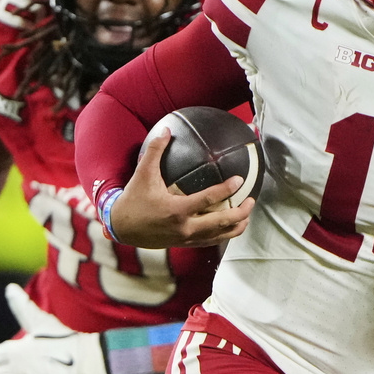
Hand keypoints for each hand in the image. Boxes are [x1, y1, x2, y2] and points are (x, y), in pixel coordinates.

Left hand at [0, 284, 107, 373]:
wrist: (85, 364)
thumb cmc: (64, 340)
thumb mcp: (40, 322)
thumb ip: (21, 306)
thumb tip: (9, 288)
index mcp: (12, 351)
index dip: (12, 355)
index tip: (29, 355)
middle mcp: (12, 370)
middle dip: (12, 371)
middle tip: (34, 369)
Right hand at [109, 127, 254, 247]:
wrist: (121, 228)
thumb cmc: (134, 199)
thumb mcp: (143, 173)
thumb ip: (156, 150)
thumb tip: (167, 129)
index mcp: (177, 210)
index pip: (208, 200)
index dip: (225, 190)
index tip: (239, 181)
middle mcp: (184, 227)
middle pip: (221, 223)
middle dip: (240, 213)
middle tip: (251, 201)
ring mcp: (186, 238)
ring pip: (218, 237)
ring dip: (235, 227)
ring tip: (246, 216)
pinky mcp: (184, 244)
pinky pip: (209, 242)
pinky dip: (222, 235)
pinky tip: (229, 227)